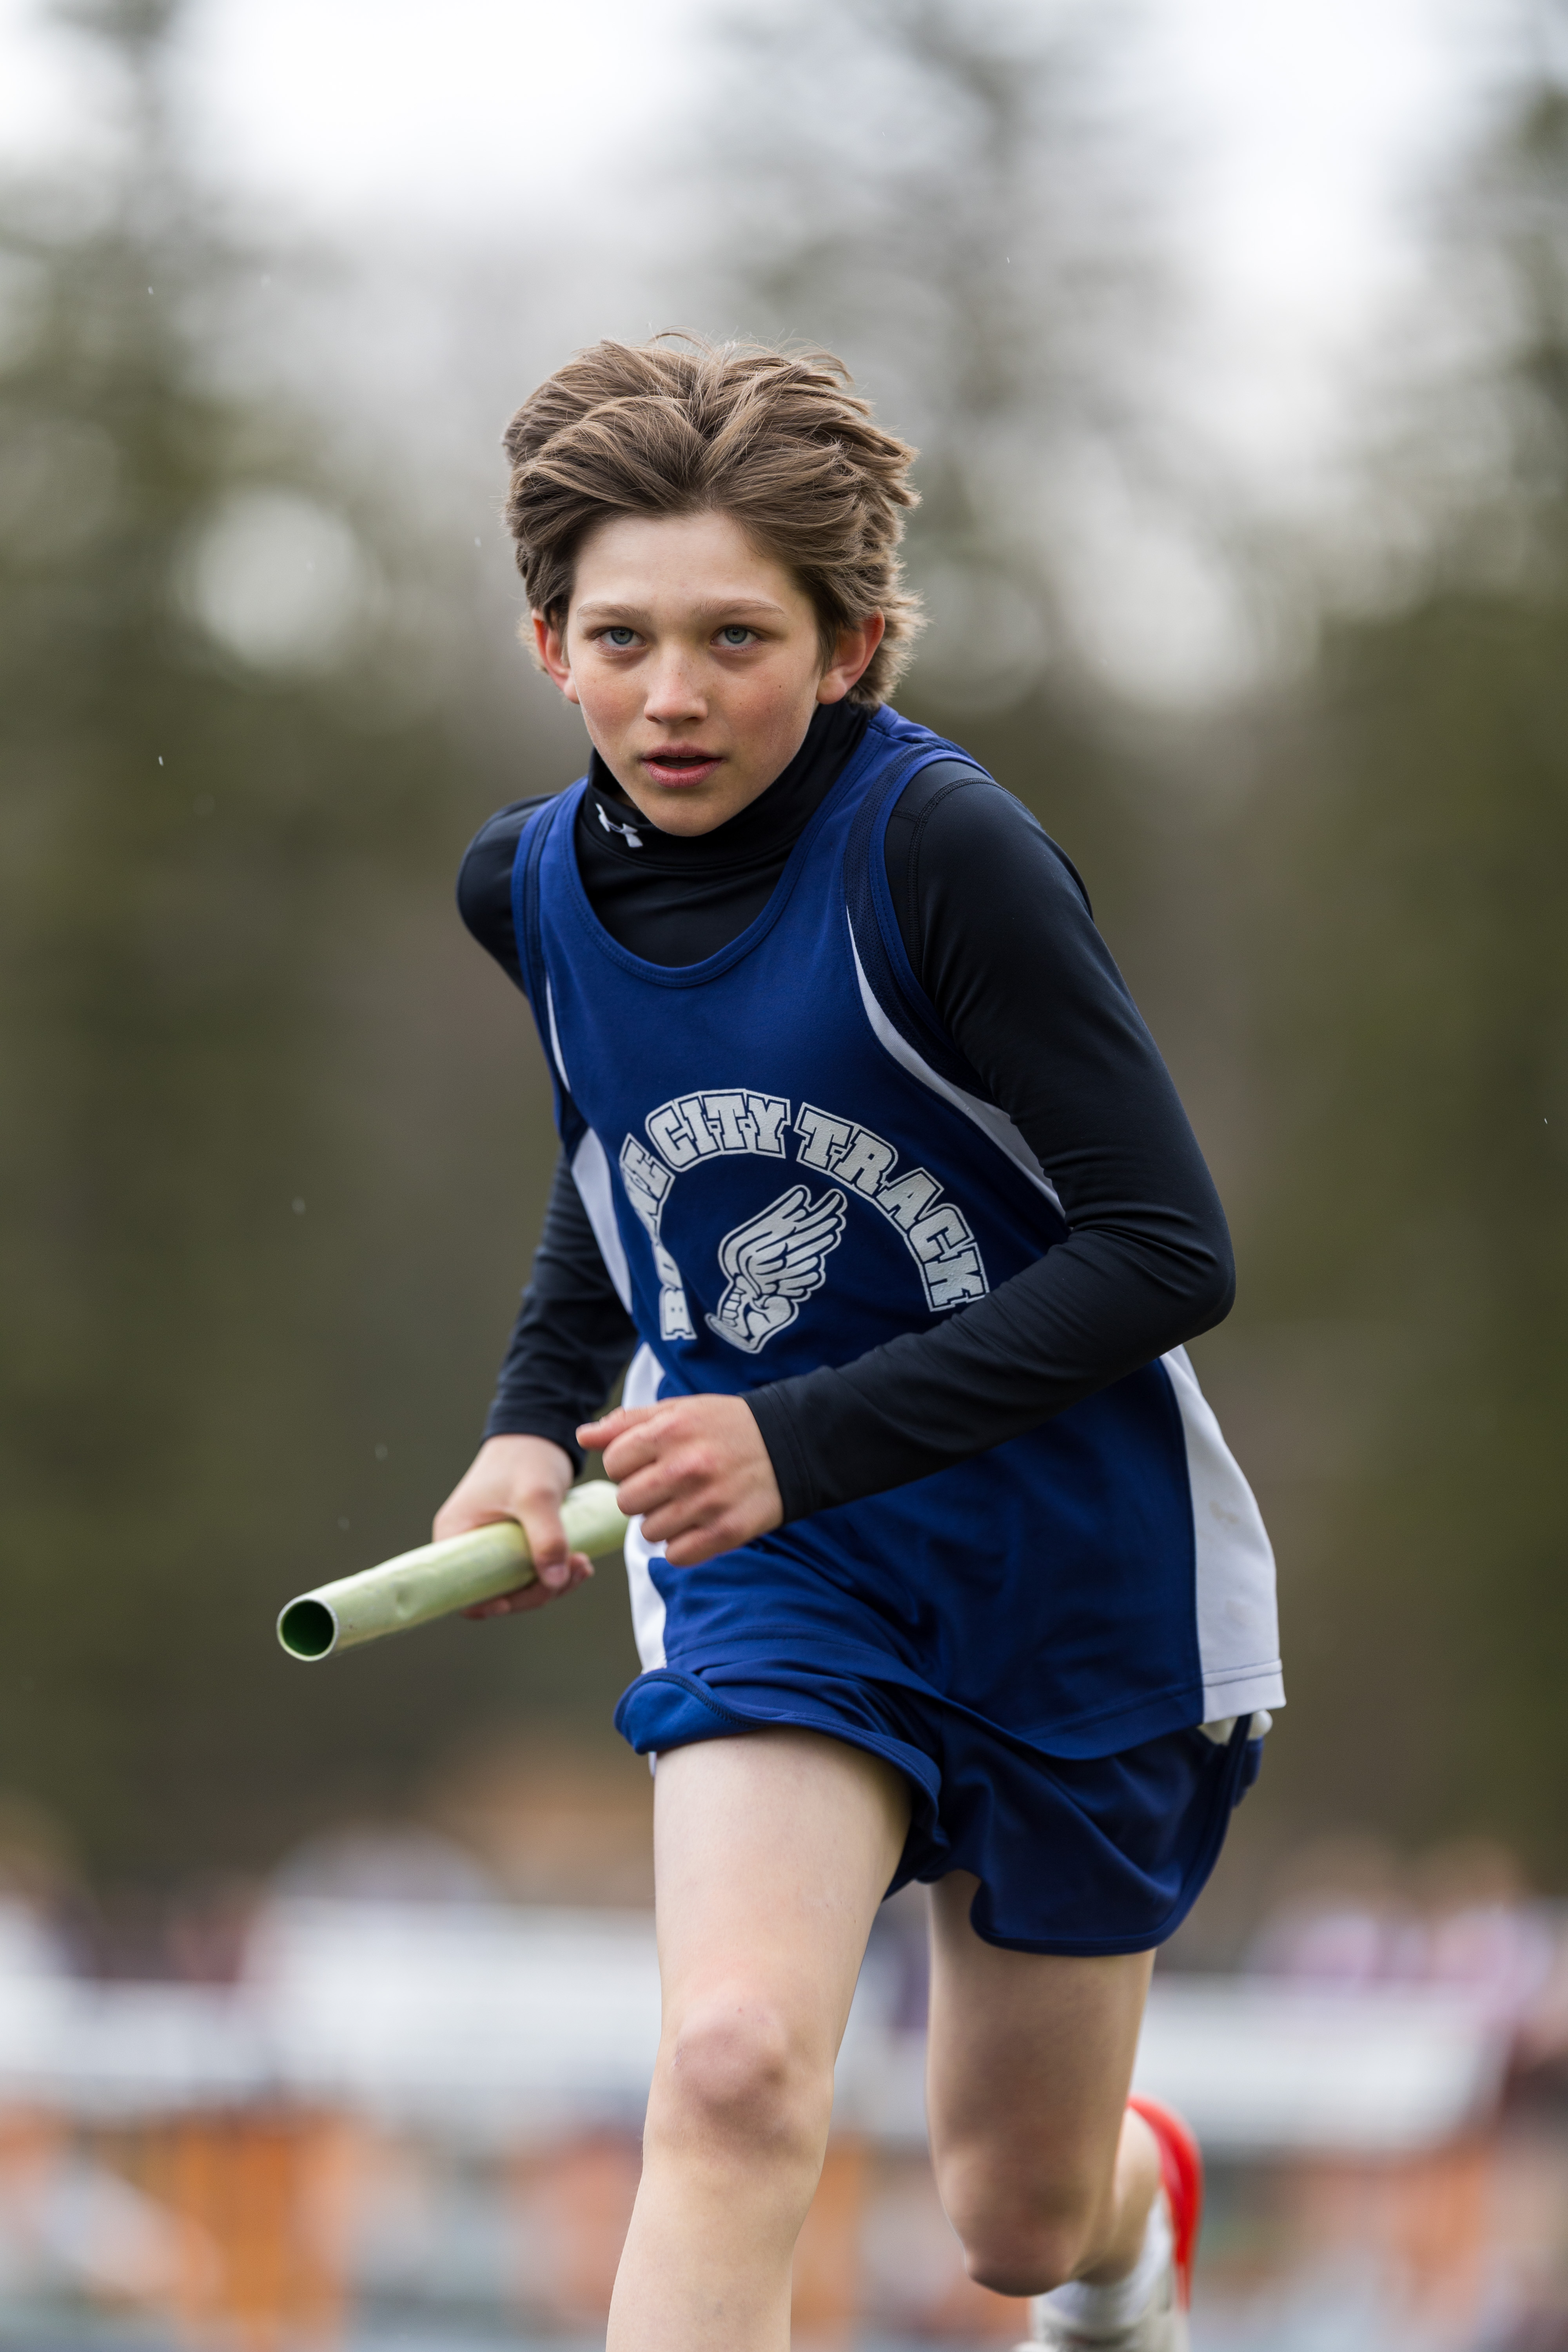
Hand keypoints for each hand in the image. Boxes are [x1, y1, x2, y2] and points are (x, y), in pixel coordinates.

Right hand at [432, 1434, 593, 1617]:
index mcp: (455, 1535)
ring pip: (518, 1585)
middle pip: (496, 1592)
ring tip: (583, 1565)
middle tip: (574, 1571)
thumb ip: (546, 1537)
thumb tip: (555, 1581)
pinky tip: (580, 1561)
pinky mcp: (511, 1544)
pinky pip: (529, 1570)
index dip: (492, 1604)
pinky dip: (555, 1571)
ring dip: (553, 1582)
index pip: (464, 1590)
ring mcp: (490, 1546)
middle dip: (537, 1591)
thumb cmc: (526, 1457)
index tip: (529, 1596)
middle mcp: (467, 1545)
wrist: (537, 1432)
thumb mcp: (537, 1495)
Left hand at [579, 1394, 781, 1567]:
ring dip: (662, 1522)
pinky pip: (676, 1555)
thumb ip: (628, 1422)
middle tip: (669, 1485)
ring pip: (649, 1532)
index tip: (651, 1461)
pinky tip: (700, 1523)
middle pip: (627, 1502)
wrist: (792, 1443)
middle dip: (642, 1495)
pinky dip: (682, 1545)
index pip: (614, 1463)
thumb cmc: (727, 1426)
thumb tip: (583, 1436)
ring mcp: (706, 1503)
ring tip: (688, 1503)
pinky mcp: (726, 1533)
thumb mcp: (679, 1410)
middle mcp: (685, 1467)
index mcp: (670, 1431)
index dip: (628, 1464)